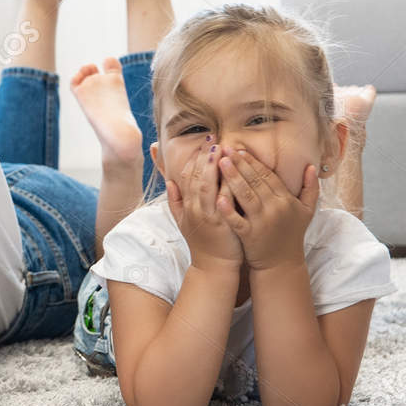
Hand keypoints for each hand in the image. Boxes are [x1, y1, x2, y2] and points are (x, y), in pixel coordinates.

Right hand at [166, 141, 242, 271]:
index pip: (187, 176)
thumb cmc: (202, 243)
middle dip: (204, 156)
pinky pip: (225, 199)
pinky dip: (229, 183)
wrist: (214, 266)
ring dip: (214, 166)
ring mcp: (209, 216)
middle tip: (213, 138)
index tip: (203, 143)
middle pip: (197, 177)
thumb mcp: (182, 223)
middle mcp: (195, 209)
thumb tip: (169, 182)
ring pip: (208, 185)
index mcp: (187, 206)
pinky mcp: (224, 222)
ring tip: (222, 148)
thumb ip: (175, 202)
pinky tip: (236, 170)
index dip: (194, 159)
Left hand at [216, 148, 317, 269]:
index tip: (240, 149)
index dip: (253, 162)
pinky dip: (228, 209)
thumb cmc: (292, 235)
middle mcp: (275, 208)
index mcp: (286, 200)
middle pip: (255, 181)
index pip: (268, 176)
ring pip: (246, 195)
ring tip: (220, 162)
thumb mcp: (307, 211)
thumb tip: (312, 166)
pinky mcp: (249, 235)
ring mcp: (262, 222)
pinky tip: (218, 197)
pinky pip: (237, 220)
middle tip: (226, 148)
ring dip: (233, 177)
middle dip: (240, 164)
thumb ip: (311, 188)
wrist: (282, 264)